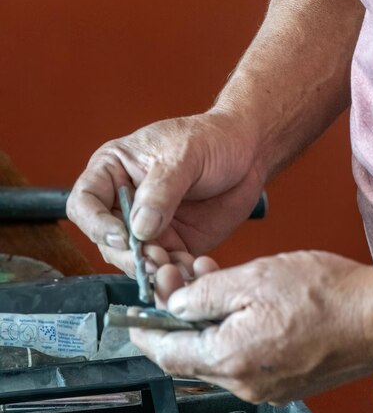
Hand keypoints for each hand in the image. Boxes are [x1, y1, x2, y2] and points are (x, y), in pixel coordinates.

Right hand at [67, 111, 262, 275]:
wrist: (248, 153)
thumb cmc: (212, 139)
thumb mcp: (184, 156)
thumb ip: (161, 191)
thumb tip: (139, 228)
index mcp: (113, 171)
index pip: (84, 203)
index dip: (95, 224)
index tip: (122, 236)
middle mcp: (125, 202)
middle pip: (107, 240)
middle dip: (128, 254)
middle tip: (153, 259)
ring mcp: (149, 227)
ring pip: (134, 259)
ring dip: (151, 269)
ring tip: (176, 265)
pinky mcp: (174, 245)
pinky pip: (166, 267)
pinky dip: (175, 273)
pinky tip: (192, 268)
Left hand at [130, 251, 372, 404]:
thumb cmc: (326, 295)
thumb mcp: (254, 278)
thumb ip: (204, 295)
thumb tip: (175, 305)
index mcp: (230, 358)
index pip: (166, 353)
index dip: (143, 333)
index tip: (131, 320)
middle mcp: (244, 383)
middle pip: (190, 355)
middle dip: (177, 319)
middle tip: (177, 283)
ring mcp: (265, 388)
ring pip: (216, 356)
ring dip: (206, 323)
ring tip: (213, 283)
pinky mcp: (283, 384)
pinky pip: (242, 361)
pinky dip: (230, 335)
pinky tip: (240, 306)